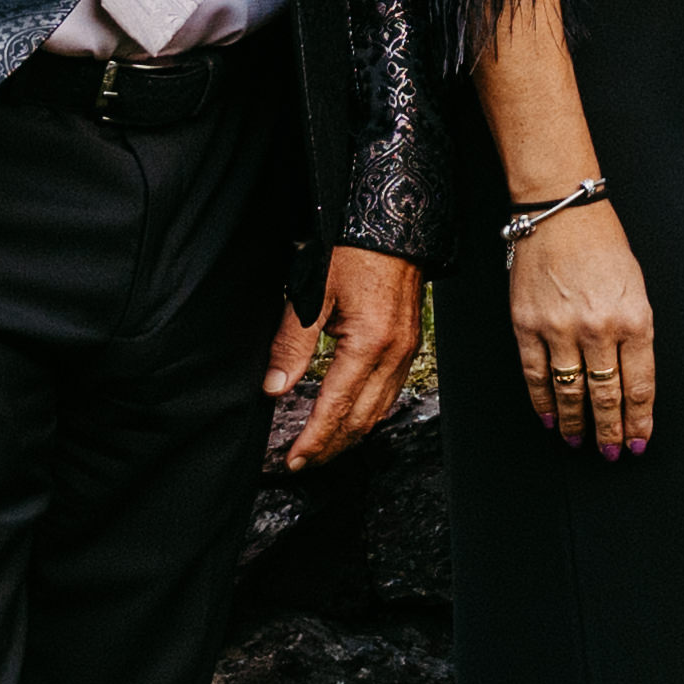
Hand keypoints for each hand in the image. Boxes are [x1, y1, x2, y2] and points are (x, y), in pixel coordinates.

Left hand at [264, 243, 424, 470]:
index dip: (313, 439)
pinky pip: (391, 392)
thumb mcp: (312, 293)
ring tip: (323, 446)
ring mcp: (407, 350)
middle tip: (303, 461)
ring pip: (380, 410)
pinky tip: (352, 415)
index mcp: (368, 344)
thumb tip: (273, 388)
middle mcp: (394, 354)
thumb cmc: (352, 250)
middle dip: (331, 446)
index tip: (294, 460)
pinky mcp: (409, 343)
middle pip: (362, 419)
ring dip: (350, 434)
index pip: (336, 407)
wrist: (394, 222)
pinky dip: (369, 412)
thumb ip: (291, 344)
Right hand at [507, 193, 657, 458]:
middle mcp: (598, 328)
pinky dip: (543, 402)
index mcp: (634, 320)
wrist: (561, 214)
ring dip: (576, 424)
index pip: (639, 386)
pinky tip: (551, 418)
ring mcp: (560, 328)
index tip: (638, 443)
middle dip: (611, 431)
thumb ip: (635, 334)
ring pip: (570, 392)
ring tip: (580, 443)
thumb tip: (629, 383)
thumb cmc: (605, 248)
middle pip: (606, 396)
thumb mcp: (636, 289)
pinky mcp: (527, 325)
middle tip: (612, 453)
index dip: (638, 421)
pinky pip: (535, 375)